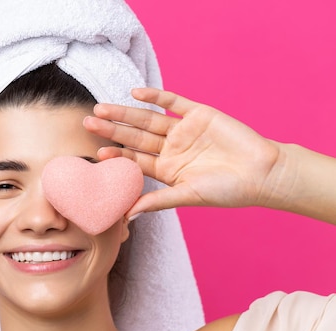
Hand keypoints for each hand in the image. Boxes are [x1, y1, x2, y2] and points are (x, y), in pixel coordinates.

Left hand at [83, 88, 283, 217]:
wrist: (263, 172)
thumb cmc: (228, 191)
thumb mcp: (189, 196)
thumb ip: (158, 201)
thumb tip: (127, 216)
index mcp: (166, 170)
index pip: (135, 161)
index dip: (116, 156)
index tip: (96, 154)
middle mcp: (171, 149)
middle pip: (135, 137)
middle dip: (112, 130)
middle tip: (87, 122)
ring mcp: (183, 130)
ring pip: (148, 119)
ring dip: (126, 112)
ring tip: (102, 107)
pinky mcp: (199, 114)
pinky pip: (173, 103)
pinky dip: (155, 97)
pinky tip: (135, 93)